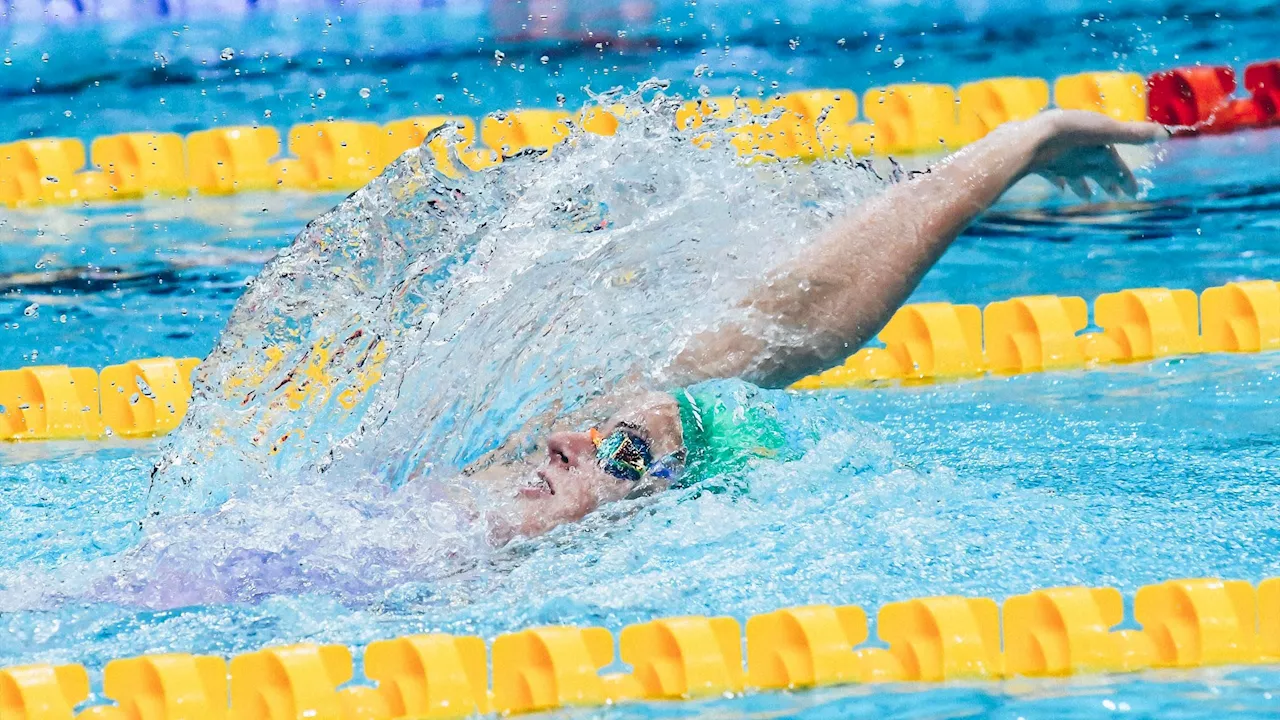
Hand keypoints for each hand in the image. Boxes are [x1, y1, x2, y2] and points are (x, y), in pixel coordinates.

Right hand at [1024, 109, 1169, 200]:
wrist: (1028, 142)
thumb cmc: (1068, 132)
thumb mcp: (1105, 129)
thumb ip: (1133, 133)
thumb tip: (1166, 134)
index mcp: (1097, 154)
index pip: (1117, 168)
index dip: (1127, 179)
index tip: (1133, 194)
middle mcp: (1080, 161)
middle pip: (1098, 174)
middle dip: (1109, 183)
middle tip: (1116, 195)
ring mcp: (1060, 164)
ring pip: (1076, 176)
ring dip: (1084, 186)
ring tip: (1089, 196)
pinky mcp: (1041, 162)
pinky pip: (1052, 174)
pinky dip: (1058, 180)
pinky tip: (1060, 187)